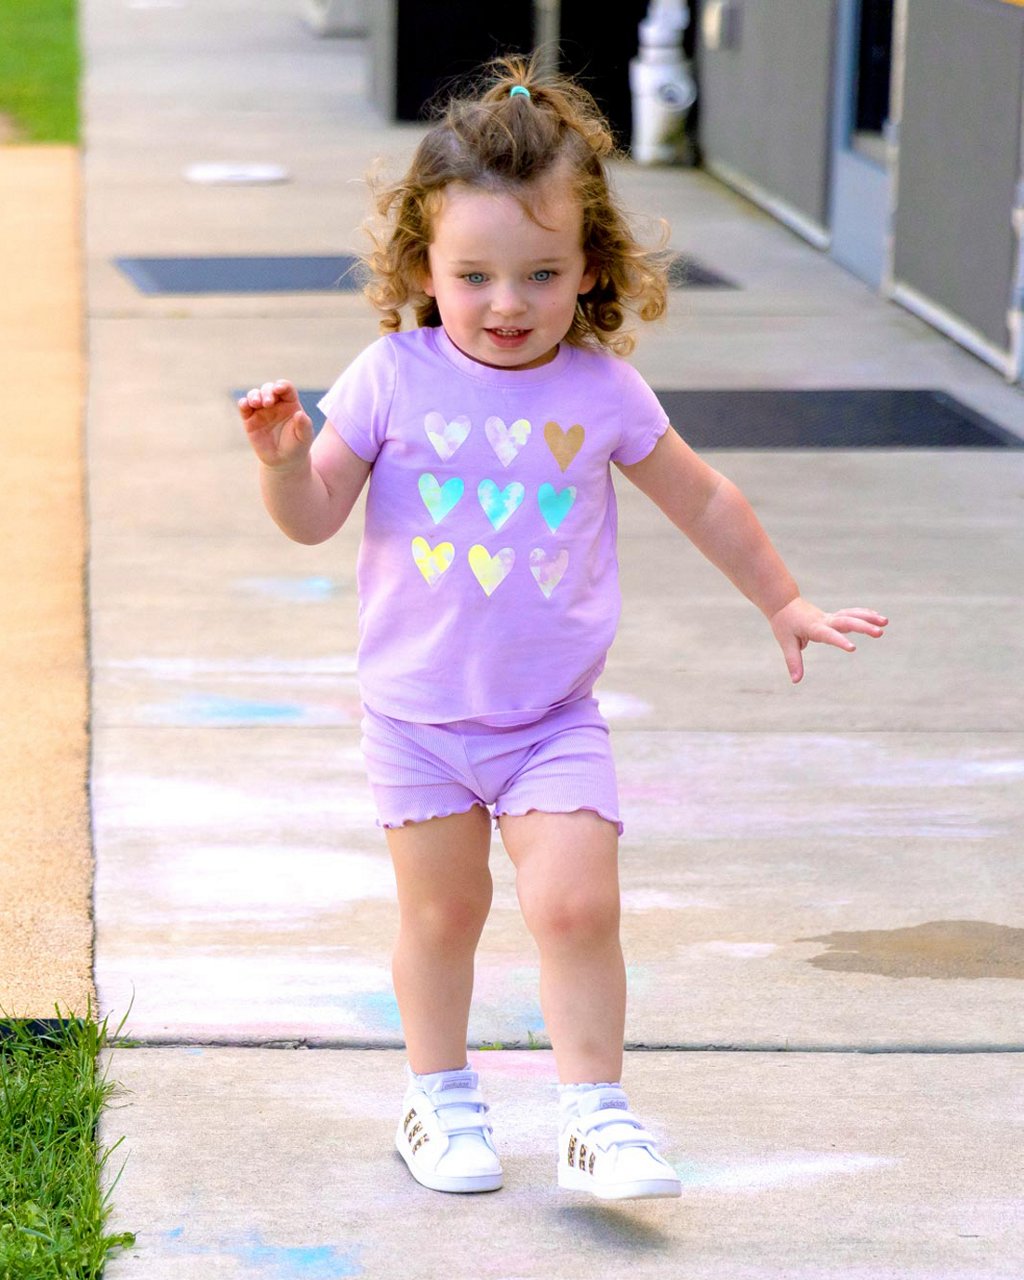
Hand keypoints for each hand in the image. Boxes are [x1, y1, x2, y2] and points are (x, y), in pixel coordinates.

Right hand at [238, 379, 313, 471]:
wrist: (283, 461)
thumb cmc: (297, 446)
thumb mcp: (304, 437)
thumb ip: (304, 425)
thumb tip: (300, 414)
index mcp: (290, 404)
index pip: (286, 388)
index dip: (282, 385)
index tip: (279, 389)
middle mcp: (275, 404)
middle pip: (268, 388)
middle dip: (267, 392)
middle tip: (268, 402)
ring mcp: (261, 410)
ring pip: (254, 395)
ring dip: (254, 396)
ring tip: (257, 403)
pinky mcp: (249, 419)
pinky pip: (244, 407)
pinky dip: (243, 403)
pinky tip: (244, 405)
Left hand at [769, 597, 887, 683]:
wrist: (784, 604)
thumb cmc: (785, 625)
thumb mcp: (786, 643)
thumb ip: (793, 661)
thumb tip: (796, 681)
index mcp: (813, 627)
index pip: (828, 634)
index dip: (839, 640)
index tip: (853, 648)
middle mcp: (824, 620)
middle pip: (846, 621)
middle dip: (863, 627)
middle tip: (880, 632)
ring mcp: (830, 617)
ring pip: (851, 615)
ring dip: (868, 617)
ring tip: (885, 622)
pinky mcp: (834, 616)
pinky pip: (851, 614)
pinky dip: (864, 614)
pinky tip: (878, 617)